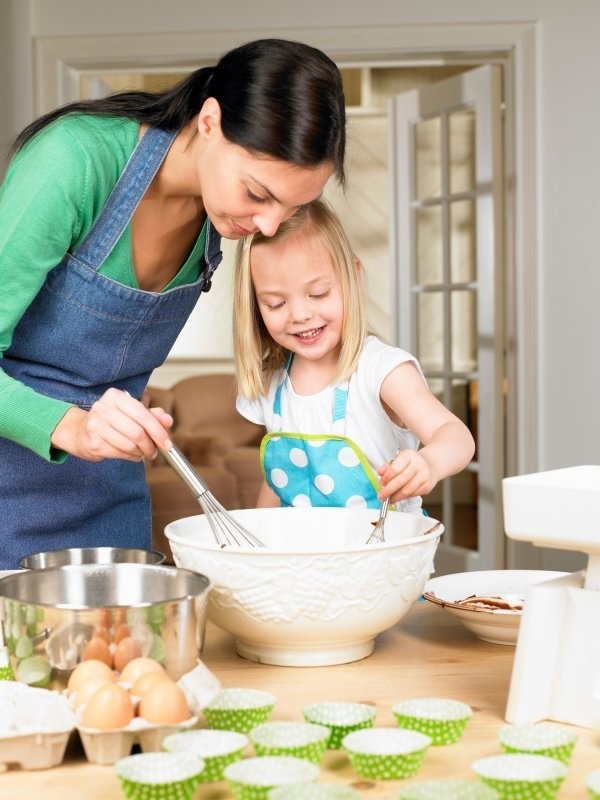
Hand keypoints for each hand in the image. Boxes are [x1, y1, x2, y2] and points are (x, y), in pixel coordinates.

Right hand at [51, 387, 172, 461]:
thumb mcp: (131, 412)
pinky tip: (132, 454)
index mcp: (115, 396)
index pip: (142, 414)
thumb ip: (152, 414)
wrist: (80, 431)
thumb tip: (168, 420)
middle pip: (138, 432)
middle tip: (155, 451)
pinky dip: (132, 457)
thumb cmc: (111, 420)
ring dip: (142, 453)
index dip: (158, 431)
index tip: (167, 443)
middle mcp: (103, 408)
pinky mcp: (94, 443)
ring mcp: (96, 426)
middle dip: (151, 445)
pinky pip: (121, 454)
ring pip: (130, 445)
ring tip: (143, 452)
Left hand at [377, 448, 438, 503]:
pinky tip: (398, 497)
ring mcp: (424, 476)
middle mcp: (418, 465)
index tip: (381, 483)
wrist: (430, 464)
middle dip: (388, 491)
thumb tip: (381, 473)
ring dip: (395, 497)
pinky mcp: (427, 486)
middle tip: (381, 496)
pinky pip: (412, 495)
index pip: (395, 469)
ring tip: (389, 498)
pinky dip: (403, 498)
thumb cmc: (412, 462)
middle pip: (400, 481)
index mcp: (409, 455)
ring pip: (407, 491)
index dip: (386, 478)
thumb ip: (388, 466)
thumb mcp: (399, 459)